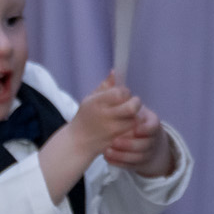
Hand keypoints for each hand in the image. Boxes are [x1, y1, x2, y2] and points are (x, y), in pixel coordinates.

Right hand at [38, 78, 141, 201]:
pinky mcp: (116, 140)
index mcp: (98, 102)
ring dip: (135, 115)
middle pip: (132, 107)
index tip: (122, 94)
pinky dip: (132, 126)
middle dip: (135, 103)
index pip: (121, 93)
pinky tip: (126, 123)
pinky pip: (132, 131)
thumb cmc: (85, 117)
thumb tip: (115, 71)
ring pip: (134, 119)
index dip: (125, 92)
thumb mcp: (90, 99)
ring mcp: (111, 130)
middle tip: (131, 103)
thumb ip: (105, 86)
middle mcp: (105, 116)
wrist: (78, 142)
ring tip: (128, 114)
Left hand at [103, 96, 176, 177]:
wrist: (141, 139)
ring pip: (137, 156)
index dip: (145, 128)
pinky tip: (107, 157)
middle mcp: (152, 138)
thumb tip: (112, 72)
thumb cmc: (131, 117)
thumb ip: (118, 91)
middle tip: (114, 140)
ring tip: (107, 150)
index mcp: (151, 121)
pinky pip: (130, 165)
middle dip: (130, 143)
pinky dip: (119, 162)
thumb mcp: (126, 103)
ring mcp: (146, 151)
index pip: (153, 125)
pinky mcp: (138, 162)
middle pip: (145, 143)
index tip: (133, 127)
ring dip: (122, 154)